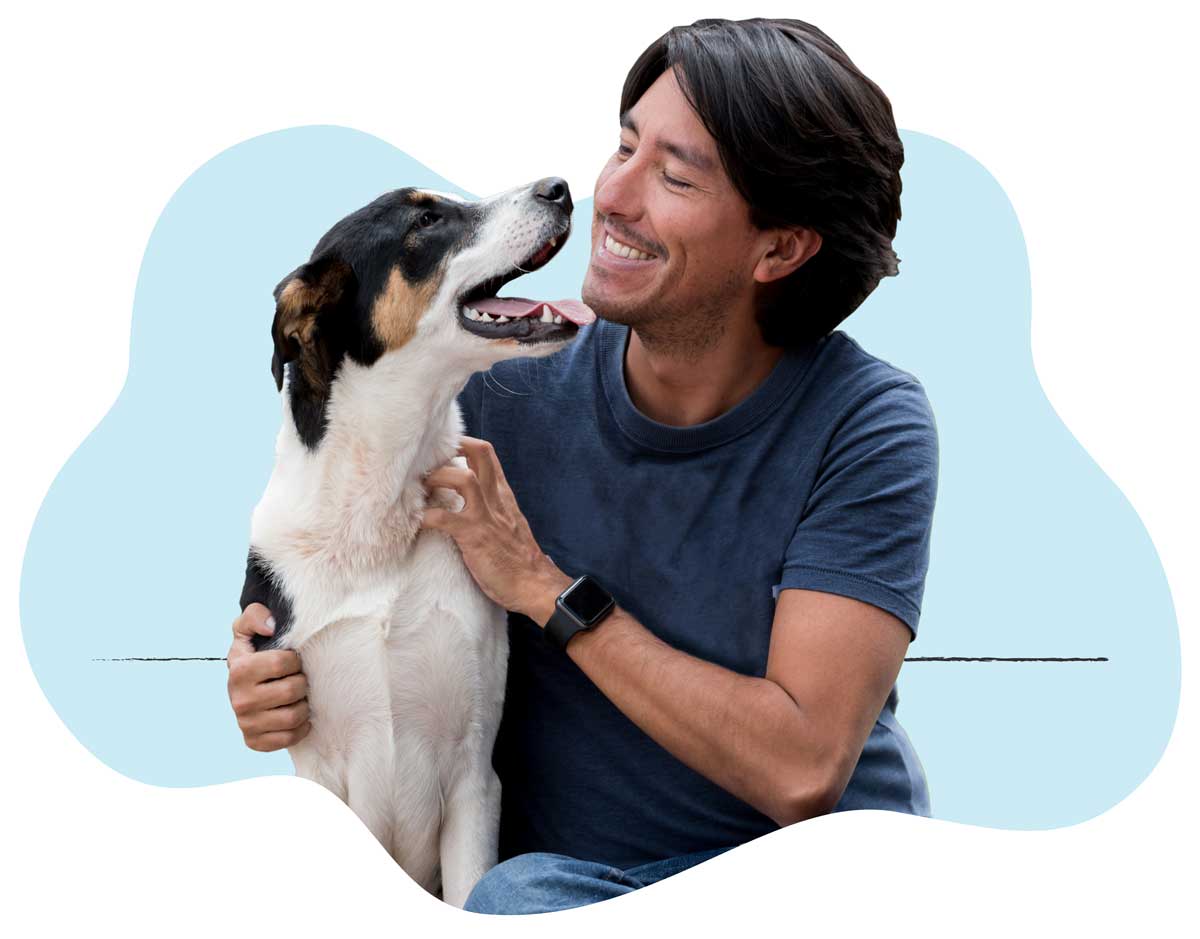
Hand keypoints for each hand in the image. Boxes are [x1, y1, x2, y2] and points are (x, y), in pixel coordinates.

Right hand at [226, 603, 310, 751]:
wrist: (243, 683)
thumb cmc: (253, 652)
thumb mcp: (247, 628)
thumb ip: (256, 615)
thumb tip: (271, 627)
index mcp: (239, 670)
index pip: (283, 663)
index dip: (295, 660)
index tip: (293, 660)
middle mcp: (239, 700)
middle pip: (291, 691)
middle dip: (302, 682)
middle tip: (298, 679)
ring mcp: (246, 723)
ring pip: (293, 717)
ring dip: (303, 705)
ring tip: (299, 696)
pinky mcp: (254, 742)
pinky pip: (289, 738)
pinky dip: (300, 727)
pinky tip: (297, 715)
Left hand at [420, 437, 571, 621]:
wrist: (534, 585)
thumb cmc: (518, 558)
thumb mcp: (507, 522)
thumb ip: (492, 506)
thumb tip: (470, 498)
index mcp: (502, 494)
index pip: (486, 453)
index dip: (462, 443)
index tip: (440, 450)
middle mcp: (495, 499)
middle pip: (479, 453)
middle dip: (450, 448)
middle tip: (427, 460)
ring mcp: (485, 516)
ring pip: (463, 479)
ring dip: (437, 479)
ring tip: (421, 489)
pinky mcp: (474, 537)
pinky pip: (444, 519)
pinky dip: (426, 517)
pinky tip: (418, 522)